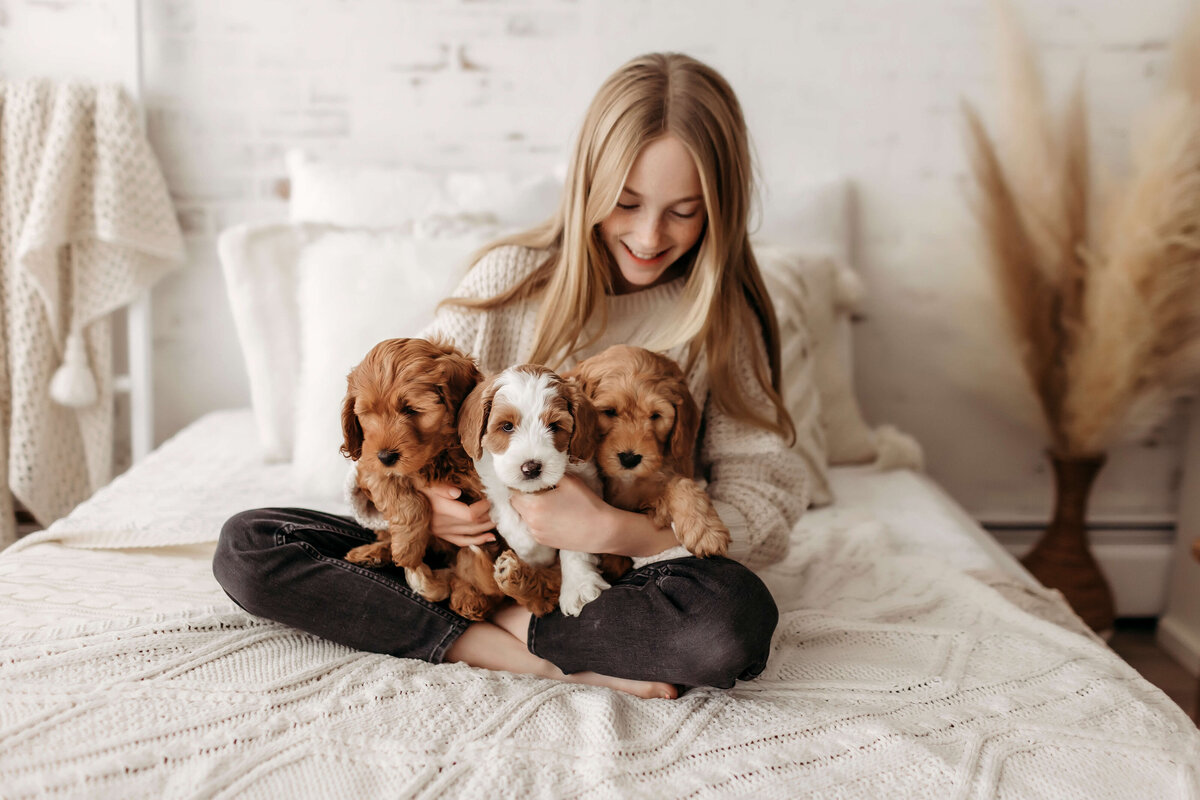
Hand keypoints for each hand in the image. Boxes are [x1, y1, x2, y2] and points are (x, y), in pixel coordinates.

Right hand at [419, 483, 495, 546]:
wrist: (403, 505)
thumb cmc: (417, 490)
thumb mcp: (427, 484)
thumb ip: (442, 488)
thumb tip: (457, 493)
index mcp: (441, 509)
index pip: (469, 514)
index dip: (483, 508)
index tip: (491, 498)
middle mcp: (443, 523)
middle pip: (474, 524)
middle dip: (490, 516)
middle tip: (502, 508)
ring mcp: (443, 532)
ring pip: (471, 533)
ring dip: (487, 527)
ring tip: (499, 520)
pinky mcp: (443, 536)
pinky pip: (463, 541)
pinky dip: (478, 540)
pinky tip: (490, 537)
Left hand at [507, 476, 677, 556]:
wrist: (601, 531)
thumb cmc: (586, 504)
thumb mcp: (569, 481)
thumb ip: (550, 473)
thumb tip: (538, 468)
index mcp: (533, 505)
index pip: (513, 491)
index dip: (520, 484)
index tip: (529, 480)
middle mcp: (531, 521)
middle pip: (517, 504)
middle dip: (525, 496)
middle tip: (540, 490)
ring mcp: (536, 533)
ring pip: (525, 516)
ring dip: (532, 508)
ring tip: (550, 503)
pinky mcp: (543, 541)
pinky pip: (534, 526)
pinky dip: (539, 520)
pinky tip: (555, 516)